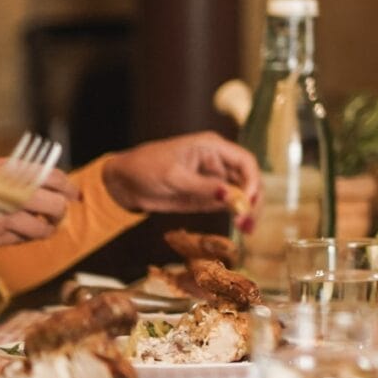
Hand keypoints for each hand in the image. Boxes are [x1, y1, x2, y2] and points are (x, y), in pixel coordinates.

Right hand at [0, 160, 77, 249]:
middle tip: (56, 215)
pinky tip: (12, 234)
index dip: (69, 188)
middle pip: (56, 205)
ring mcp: (2, 215)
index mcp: (9, 168)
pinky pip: (17, 241)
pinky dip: (19, 239)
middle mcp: (10, 191)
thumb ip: (10, 175)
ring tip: (39, 228)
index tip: (74, 195)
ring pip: (41, 228)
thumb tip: (38, 182)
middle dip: (60, 212)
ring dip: (44, 230)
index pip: (55, 177)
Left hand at [100, 133, 262, 218]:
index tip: (248, 202)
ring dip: (248, 210)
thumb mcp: (174, 176)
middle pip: (248, 179)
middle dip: (253, 199)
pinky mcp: (207, 197)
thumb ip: (203, 187)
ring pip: (242, 194)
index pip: (244, 161)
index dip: (252, 181)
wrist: (124, 183)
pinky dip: (238, 215)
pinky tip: (241, 227)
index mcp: (212, 147)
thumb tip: (230, 196)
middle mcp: (218, 162)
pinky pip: (229, 205)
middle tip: (249, 222)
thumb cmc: (146, 168)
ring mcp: (214, 180)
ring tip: (247, 229)